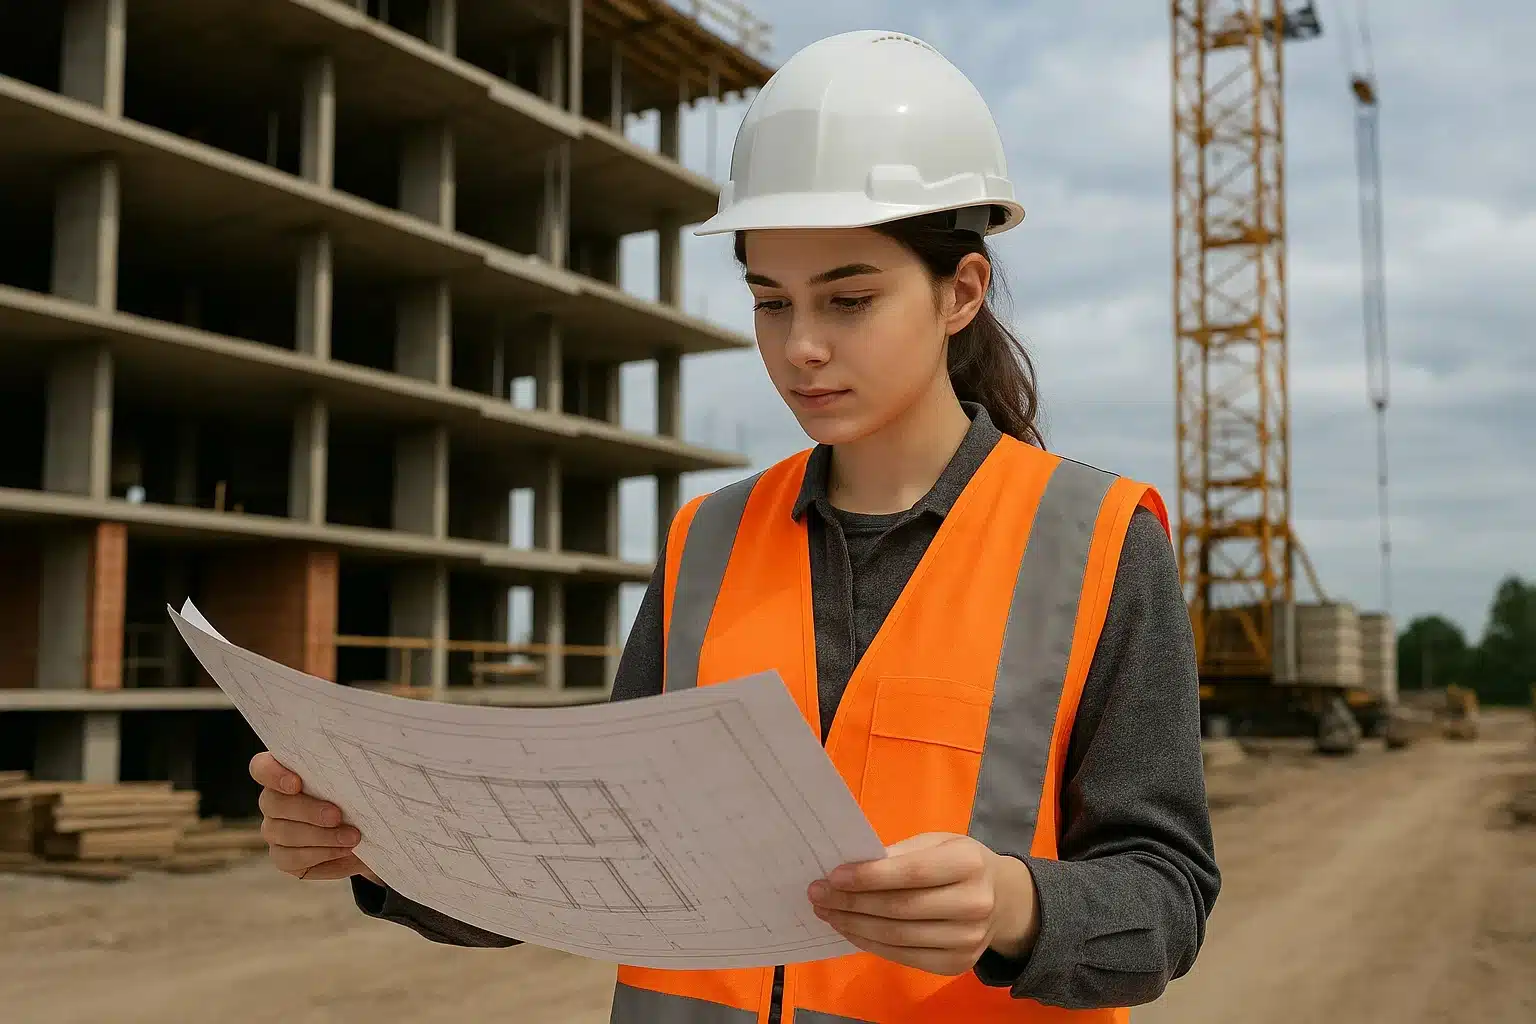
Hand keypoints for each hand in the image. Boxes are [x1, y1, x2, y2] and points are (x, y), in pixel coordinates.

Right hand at [250, 751, 380, 884]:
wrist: (371, 832)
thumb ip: (349, 771)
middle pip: (272, 802)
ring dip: (321, 836)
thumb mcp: (359, 781)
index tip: (296, 784)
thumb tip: (360, 768)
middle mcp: (274, 801)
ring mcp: (274, 830)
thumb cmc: (361, 797)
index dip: (272, 774)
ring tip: (352, 837)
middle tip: (336, 815)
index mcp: (287, 772)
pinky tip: (343, 850)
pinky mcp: (283, 857)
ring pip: (283, 833)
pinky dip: (321, 854)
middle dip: (307, 810)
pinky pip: (291, 858)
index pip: (261, 768)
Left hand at [807, 832, 1039, 975]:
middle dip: (851, 903)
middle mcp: (973, 905)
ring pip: (897, 937)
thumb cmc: (960, 862)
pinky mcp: (956, 964)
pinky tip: (850, 929)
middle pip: (899, 909)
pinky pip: (903, 956)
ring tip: (827, 913)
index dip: (868, 877)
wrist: (1002, 899)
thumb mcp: (937, 843)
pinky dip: (870, 944)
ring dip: (854, 926)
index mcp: (969, 864)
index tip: (832, 875)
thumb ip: (900, 853)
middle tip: (818, 895)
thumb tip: (851, 867)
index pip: (910, 874)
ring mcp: (967, 940)